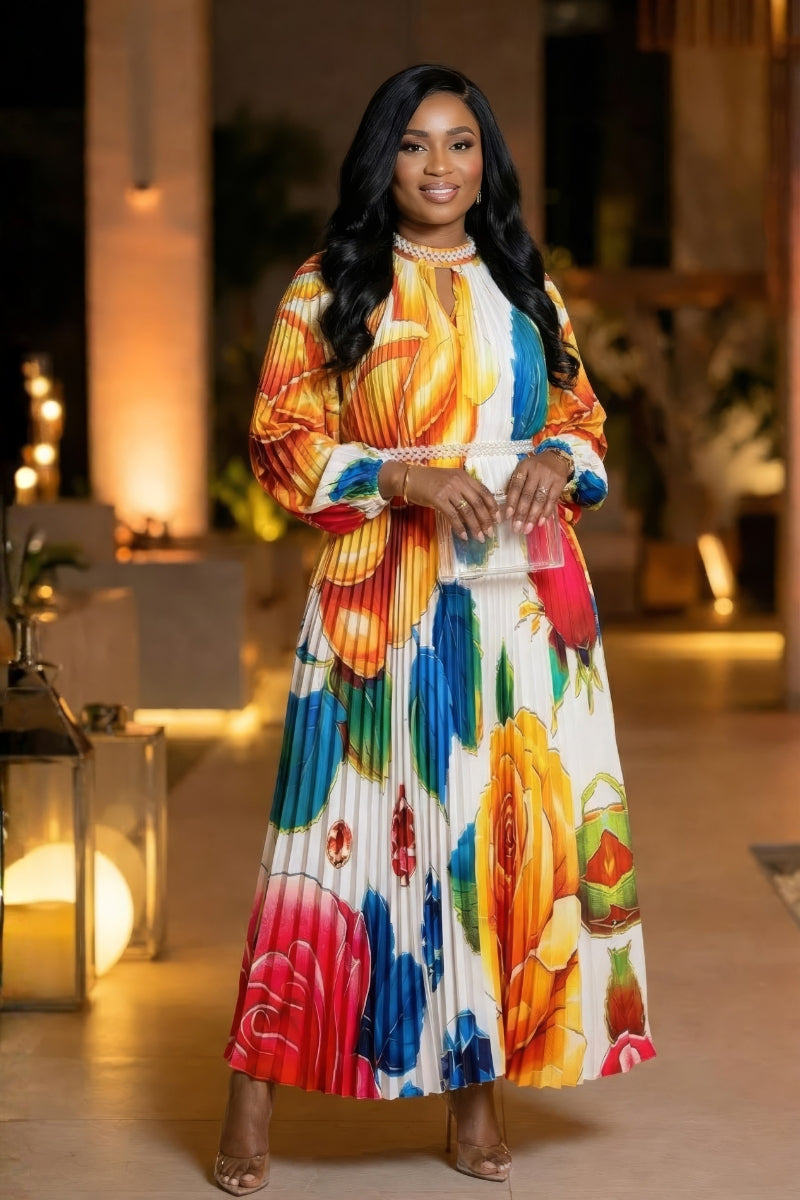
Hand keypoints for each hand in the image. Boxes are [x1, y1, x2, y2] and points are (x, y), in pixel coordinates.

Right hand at [380, 462, 498, 540]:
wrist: (408, 477)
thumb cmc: (429, 481)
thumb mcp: (450, 480)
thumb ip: (463, 489)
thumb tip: (476, 509)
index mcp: (464, 476)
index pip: (484, 491)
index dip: (493, 506)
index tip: (498, 519)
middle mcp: (459, 481)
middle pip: (478, 503)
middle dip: (486, 520)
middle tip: (490, 533)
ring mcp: (448, 490)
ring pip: (467, 511)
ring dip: (475, 526)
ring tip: (479, 537)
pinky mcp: (438, 499)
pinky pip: (453, 516)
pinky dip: (459, 528)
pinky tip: (463, 536)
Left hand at [504, 451, 571, 532]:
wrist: (556, 458)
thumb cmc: (535, 469)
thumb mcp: (523, 471)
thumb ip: (516, 485)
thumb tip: (508, 509)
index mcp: (524, 467)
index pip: (516, 486)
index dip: (511, 502)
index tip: (508, 516)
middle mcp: (536, 471)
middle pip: (527, 495)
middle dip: (521, 513)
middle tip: (517, 528)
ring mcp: (549, 477)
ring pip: (539, 499)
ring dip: (533, 516)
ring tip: (527, 529)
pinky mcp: (559, 483)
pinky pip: (551, 500)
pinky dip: (545, 513)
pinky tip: (540, 523)